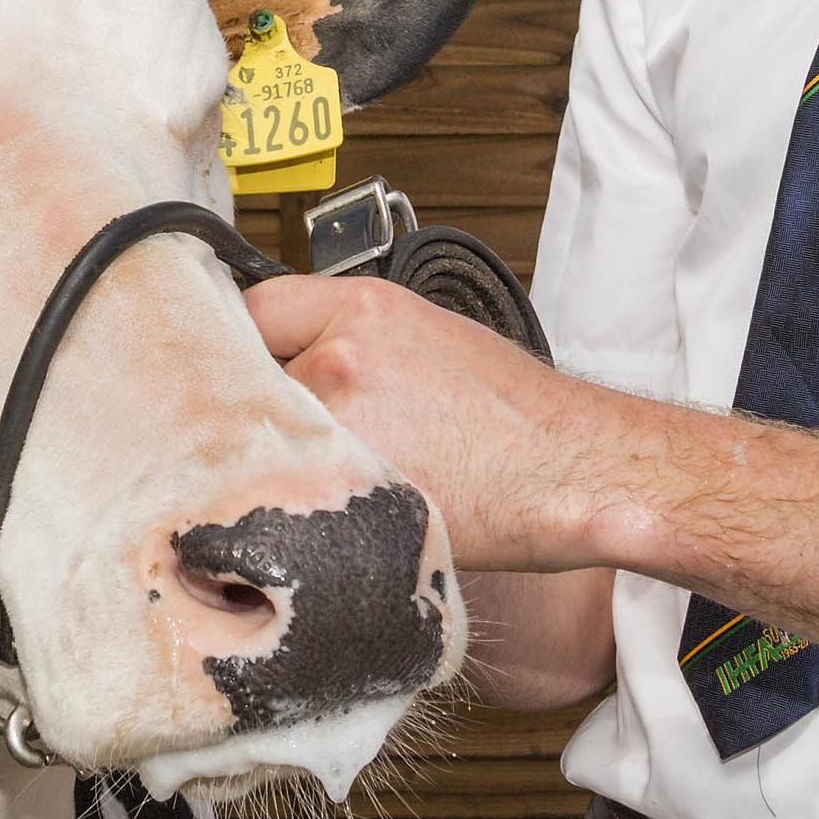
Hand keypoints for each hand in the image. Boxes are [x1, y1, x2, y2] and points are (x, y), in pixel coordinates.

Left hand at [246, 273, 604, 572]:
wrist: (575, 470)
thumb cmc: (515, 417)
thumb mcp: (429, 337)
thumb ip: (349, 338)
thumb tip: (288, 359)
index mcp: (360, 307)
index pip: (252, 307)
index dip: (244, 343)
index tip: (246, 368)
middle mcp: (338, 355)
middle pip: (244, 379)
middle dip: (257, 407)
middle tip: (280, 435)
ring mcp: (337, 422)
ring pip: (263, 440)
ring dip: (275, 459)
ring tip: (326, 477)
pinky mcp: (342, 488)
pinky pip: (284, 492)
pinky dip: (296, 504)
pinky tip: (334, 512)